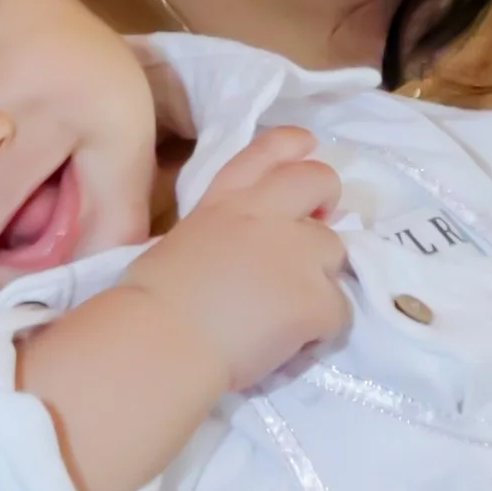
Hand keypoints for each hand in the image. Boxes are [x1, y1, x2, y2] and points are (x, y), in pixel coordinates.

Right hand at [130, 126, 349, 392]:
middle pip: (321, 181)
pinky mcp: (316, 299)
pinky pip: (338, 311)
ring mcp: (298, 253)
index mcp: (226, 201)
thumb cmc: (153, 303)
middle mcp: (267, 214)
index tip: (307, 145)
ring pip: (335, 251)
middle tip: (309, 236)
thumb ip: (224, 232)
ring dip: (318, 275)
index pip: (267, 152)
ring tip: (286, 309)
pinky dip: (320, 330)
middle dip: (326, 200)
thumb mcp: (185, 242)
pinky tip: (289, 343)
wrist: (162, 345)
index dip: (292, 144)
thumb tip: (246, 251)